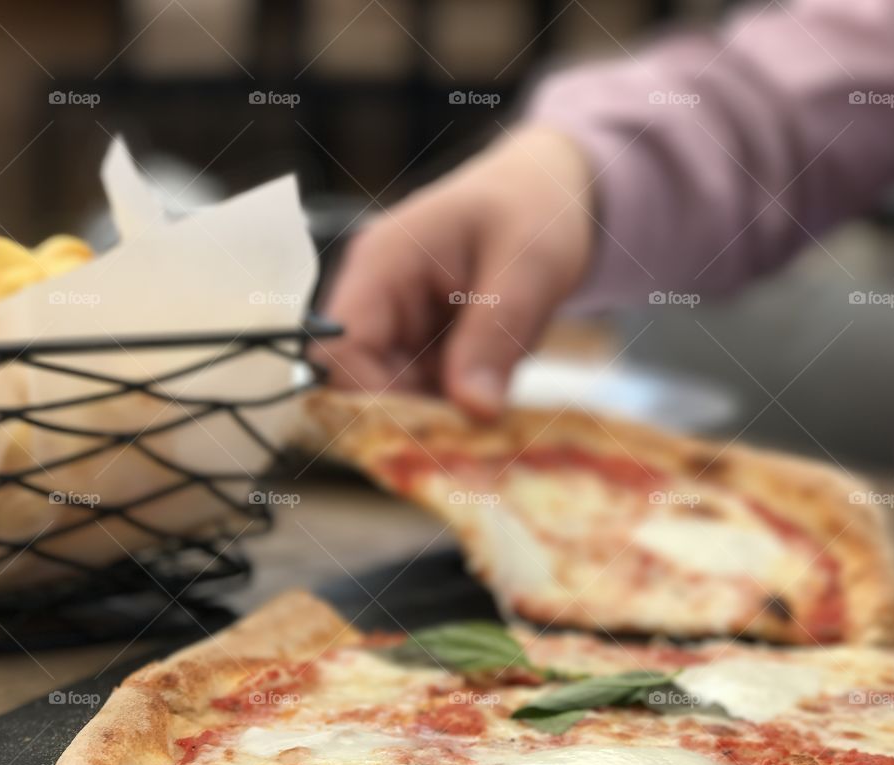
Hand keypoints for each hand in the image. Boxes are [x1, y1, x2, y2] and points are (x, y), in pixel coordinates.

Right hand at [317, 126, 594, 417]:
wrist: (552, 192)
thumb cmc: (537, 208)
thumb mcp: (529, 268)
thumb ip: (496, 336)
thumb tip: (474, 410)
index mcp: (384, 263)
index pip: (342, 345)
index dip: (372, 396)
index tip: (430, 431)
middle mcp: (377, 298)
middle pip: (359, 381)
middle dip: (409, 418)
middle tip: (468, 444)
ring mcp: (397, 326)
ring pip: (392, 397)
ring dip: (434, 420)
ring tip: (485, 431)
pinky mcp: (421, 348)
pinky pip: (421, 395)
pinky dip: (451, 413)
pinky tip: (487, 415)